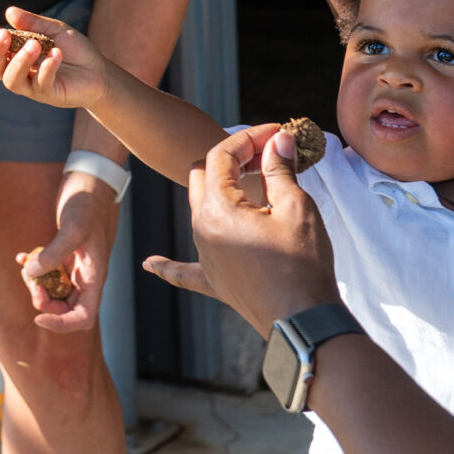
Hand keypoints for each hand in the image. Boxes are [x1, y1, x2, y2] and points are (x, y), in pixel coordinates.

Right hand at [0, 8, 109, 110]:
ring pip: (12, 81)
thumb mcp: (54, 30)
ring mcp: (34, 87)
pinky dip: (47, 68)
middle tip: (5, 34)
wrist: (99, 71)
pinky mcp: (50, 95)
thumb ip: (32, 22)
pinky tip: (57, 53)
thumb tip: (9, 12)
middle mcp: (21, 74)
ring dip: (19, 61)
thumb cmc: (74, 50)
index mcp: (17, 58)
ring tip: (34, 44)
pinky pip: (41, 85)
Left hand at [15, 173, 119, 331]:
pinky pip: (46, 272)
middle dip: (44, 303)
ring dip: (36, 285)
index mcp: (94, 276)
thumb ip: (53, 253)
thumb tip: (32, 275)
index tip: (38, 318)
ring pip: (53, 291)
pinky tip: (20, 257)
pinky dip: (32, 269)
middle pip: (65, 308)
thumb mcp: (72, 227)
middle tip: (29, 283)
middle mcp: (85, 276)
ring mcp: (74, 266)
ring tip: (24, 266)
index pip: (84, 317)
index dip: (62, 325)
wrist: (89, 180)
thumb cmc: (87, 203)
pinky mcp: (63, 255)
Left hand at [141, 124, 331, 334]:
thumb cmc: (302, 263)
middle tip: (267, 155)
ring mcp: (205, 256)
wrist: (303, 321)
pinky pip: (185, 270)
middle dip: (232, 159)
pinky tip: (150, 264)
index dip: (249, 137)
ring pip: (199, 209)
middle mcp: (201, 228)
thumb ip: (280, 169)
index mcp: (217, 206)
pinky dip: (170, 263)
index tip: (277, 132)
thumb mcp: (296, 207)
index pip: (222, 155)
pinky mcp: (214, 282)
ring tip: (257, 183)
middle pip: (203, 176)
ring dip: (222, 190)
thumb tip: (279, 140)